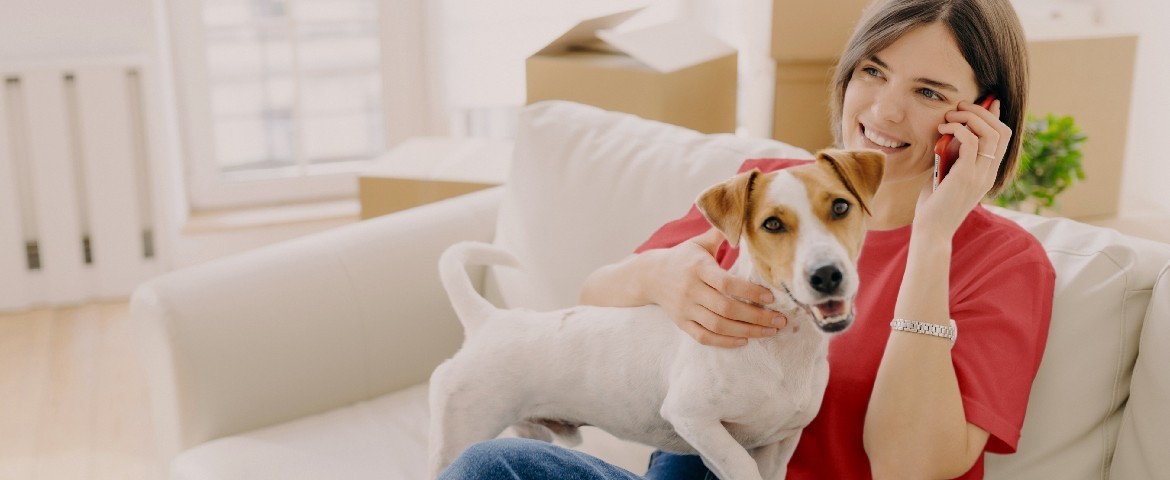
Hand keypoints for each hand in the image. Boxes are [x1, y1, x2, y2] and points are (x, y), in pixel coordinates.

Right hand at [642, 228, 786, 347]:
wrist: (649, 276)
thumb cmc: (682, 257)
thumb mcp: (699, 243)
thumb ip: (720, 234)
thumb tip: (743, 216)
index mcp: (698, 268)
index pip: (727, 283)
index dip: (750, 292)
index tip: (771, 297)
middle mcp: (691, 290)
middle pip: (726, 308)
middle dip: (756, 317)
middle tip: (780, 321)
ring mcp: (685, 309)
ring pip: (718, 325)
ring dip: (747, 331)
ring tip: (769, 331)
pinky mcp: (682, 323)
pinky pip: (705, 336)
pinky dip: (725, 342)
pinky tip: (745, 340)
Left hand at [917, 99, 1011, 236]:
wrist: (931, 230)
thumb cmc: (934, 203)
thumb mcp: (948, 174)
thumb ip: (955, 155)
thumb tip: (953, 132)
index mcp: (988, 172)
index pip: (1003, 138)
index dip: (996, 116)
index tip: (986, 101)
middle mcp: (989, 173)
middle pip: (1002, 131)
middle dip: (982, 111)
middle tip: (960, 106)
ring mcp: (980, 175)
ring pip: (990, 133)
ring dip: (971, 117)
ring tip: (951, 114)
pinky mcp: (966, 176)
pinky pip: (972, 143)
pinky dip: (959, 129)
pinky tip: (944, 128)